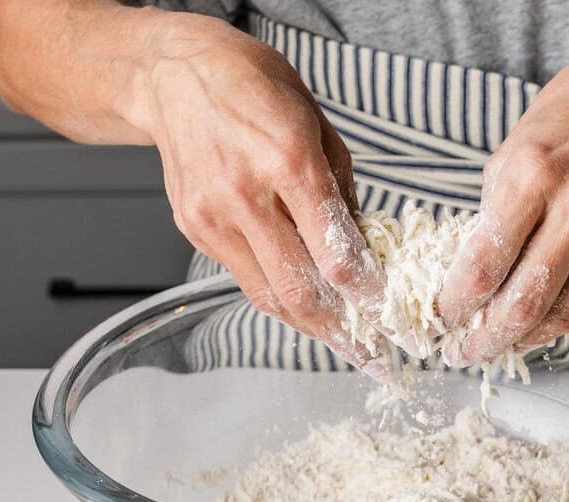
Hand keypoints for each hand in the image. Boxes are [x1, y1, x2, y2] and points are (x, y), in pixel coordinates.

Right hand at [128, 13, 387, 370]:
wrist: (174, 75)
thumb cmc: (254, 88)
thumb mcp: (318, 126)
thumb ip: (342, 192)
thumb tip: (365, 250)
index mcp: (288, 161)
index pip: (336, 255)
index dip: (369, 298)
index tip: (394, 322)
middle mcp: (246, 196)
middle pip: (300, 292)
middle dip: (343, 334)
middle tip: (374, 359)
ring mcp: (214, 218)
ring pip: (269, 297)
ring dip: (312, 326)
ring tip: (345, 342)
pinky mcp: (194, 230)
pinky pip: (246, 278)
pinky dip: (280, 294)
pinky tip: (305, 301)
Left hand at [437, 30, 568, 364]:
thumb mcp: (517, 144)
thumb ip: (494, 209)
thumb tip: (468, 270)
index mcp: (534, 173)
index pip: (485, 264)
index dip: (457, 304)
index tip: (443, 317)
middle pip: (523, 302)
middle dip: (486, 338)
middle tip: (465, 351)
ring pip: (561, 314)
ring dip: (522, 340)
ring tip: (497, 345)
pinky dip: (557, 321)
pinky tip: (535, 326)